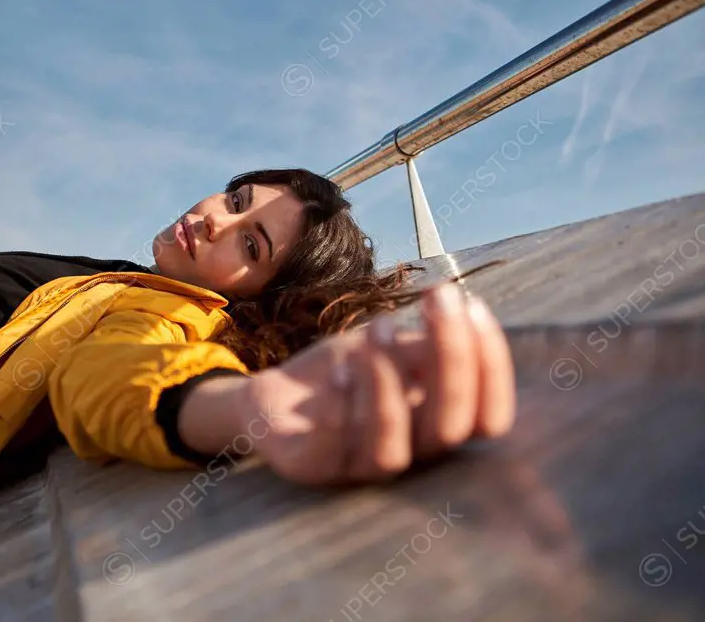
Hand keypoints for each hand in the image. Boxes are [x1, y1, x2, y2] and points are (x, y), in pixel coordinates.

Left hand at [236, 282, 515, 485]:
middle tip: (437, 296)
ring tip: (377, 326)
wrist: (274, 394)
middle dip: (451, 359)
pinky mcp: (312, 469)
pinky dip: (343, 406)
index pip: (488, 421)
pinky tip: (341, 367)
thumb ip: (427, 346)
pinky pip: (334, 449)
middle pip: (449, 430)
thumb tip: (463, 308)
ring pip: (392, 449)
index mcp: (436, 428)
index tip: (473, 304)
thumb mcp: (390, 349)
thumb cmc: (345, 371)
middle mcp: (409, 455)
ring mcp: (359, 469)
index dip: (492, 369)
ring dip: (388, 381)